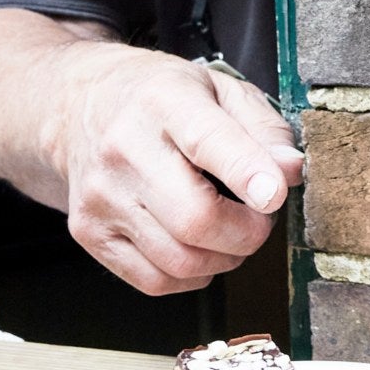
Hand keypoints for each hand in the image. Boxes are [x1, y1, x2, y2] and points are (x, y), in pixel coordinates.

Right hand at [49, 43, 305, 295]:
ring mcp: (102, 196)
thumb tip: (290, 171)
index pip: (206, 141)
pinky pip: (155, 281)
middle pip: (195, 219)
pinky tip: (196, 245)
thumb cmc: (159, 99)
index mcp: (163, 101)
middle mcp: (124, 149)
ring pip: (180, 261)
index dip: (247, 172)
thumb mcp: (219, 88)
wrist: (79, 106)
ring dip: (224, 257)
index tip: (274, 194)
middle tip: (259, 217)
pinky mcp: (89, 232)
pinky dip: (191, 274)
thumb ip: (263, 127)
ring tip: (229, 229)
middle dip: (247, 232)